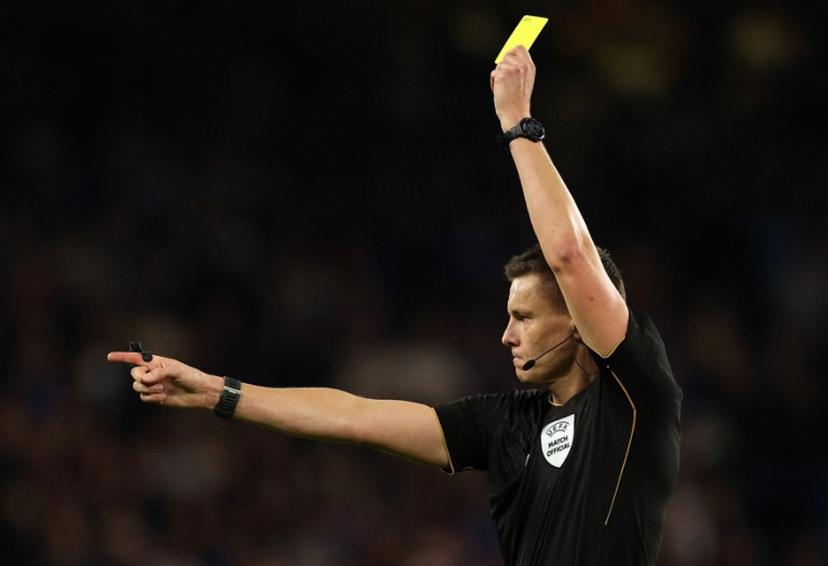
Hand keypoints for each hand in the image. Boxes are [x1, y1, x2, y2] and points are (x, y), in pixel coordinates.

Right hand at [106, 351, 222, 408]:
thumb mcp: (177, 370)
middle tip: (154, 380)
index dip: (122, 357)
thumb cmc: (191, 377)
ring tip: (163, 389)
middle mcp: (152, 373)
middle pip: (134, 374)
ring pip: (137, 387)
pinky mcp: (155, 397)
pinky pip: (144, 397)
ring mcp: (153, 385)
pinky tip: (163, 396)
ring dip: (148, 389)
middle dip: (141, 378)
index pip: (136, 358)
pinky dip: (152, 397)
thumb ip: (160, 372)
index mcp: (156, 362)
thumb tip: (146, 379)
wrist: (200, 393)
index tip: (109, 357)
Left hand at [490, 46, 535, 130]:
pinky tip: (500, 90)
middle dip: (503, 65)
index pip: (519, 48)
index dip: (511, 53)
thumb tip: (509, 56)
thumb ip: (520, 67)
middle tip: (506, 80)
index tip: (507, 60)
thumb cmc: (518, 101)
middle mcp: (522, 66)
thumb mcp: (525, 81)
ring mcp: (512, 69)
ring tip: (504, 87)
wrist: (515, 114)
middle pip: (507, 54)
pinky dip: (494, 82)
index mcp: (530, 66)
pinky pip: (494, 73)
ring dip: (498, 75)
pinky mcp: (503, 74)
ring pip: (499, 65)